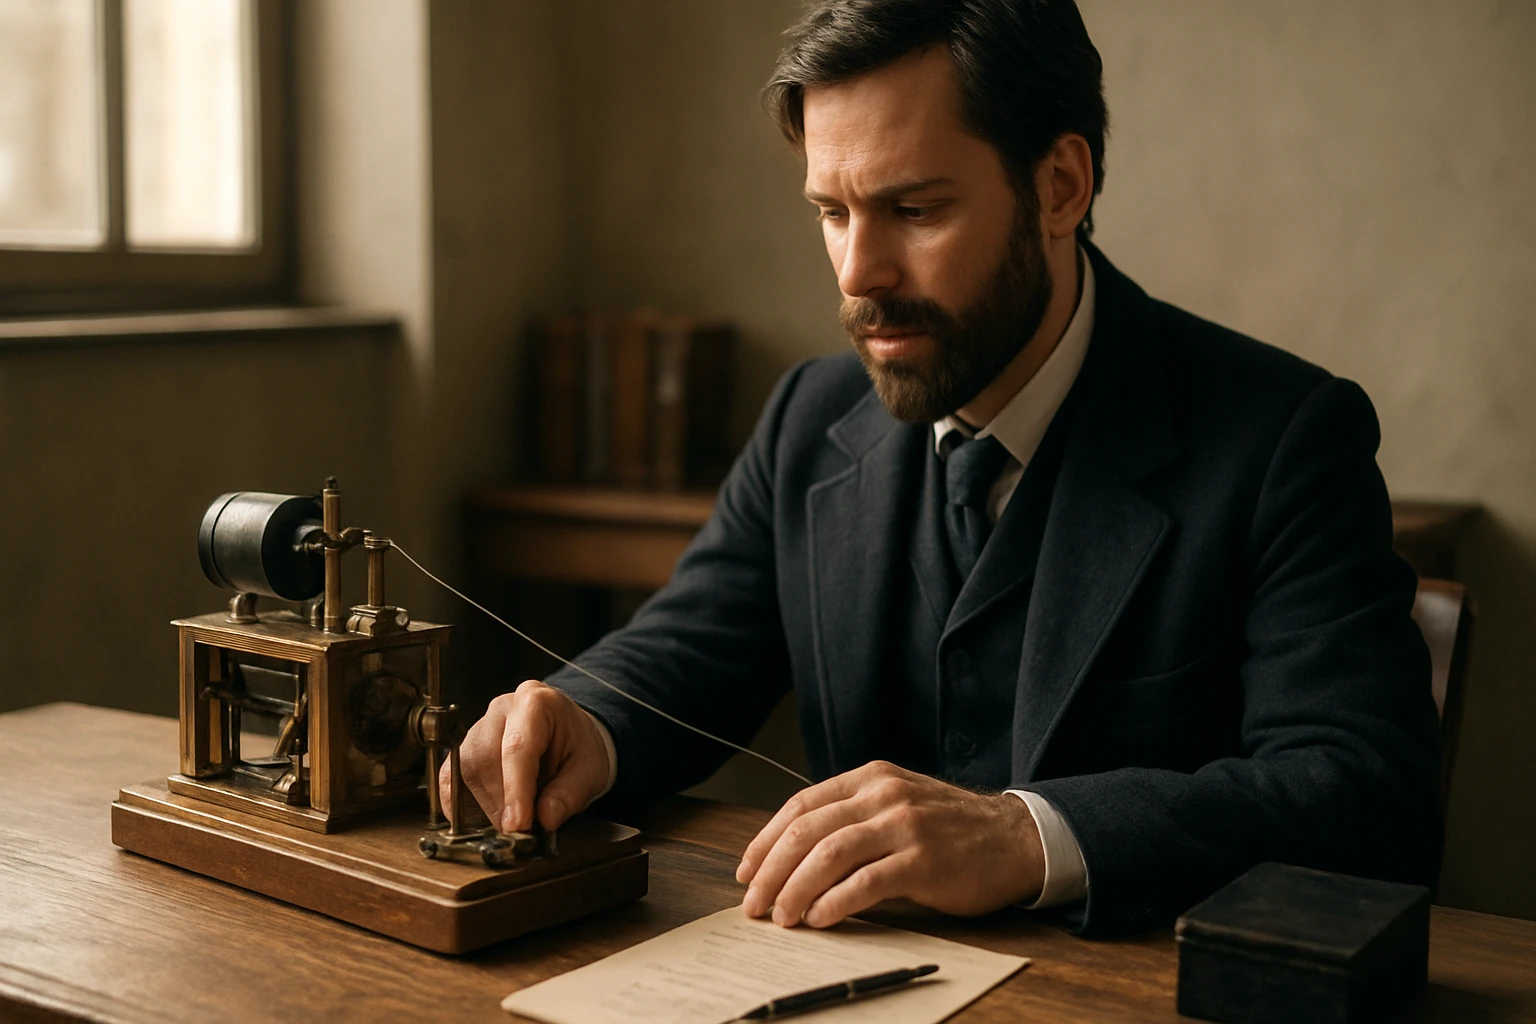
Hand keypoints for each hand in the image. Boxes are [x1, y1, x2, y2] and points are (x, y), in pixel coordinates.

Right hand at [443, 679, 611, 832]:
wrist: (571, 736)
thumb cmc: (579, 748)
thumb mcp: (591, 770)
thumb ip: (570, 794)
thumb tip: (546, 818)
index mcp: (536, 703)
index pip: (517, 747)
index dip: (515, 790)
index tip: (517, 824)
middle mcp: (502, 708)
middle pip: (485, 758)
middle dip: (500, 802)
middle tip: (520, 830)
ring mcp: (480, 725)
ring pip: (465, 769)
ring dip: (485, 805)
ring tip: (511, 821)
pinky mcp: (465, 746)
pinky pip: (450, 776)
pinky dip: (459, 803)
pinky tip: (479, 820)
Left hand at [735, 760, 1043, 927]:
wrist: (1015, 838)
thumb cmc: (950, 829)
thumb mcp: (897, 805)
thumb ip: (852, 818)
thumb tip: (793, 859)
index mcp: (870, 779)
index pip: (801, 805)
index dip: (766, 840)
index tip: (747, 871)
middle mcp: (883, 795)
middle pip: (807, 830)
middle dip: (772, 870)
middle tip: (753, 903)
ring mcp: (904, 825)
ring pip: (829, 854)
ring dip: (796, 889)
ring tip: (781, 917)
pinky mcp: (924, 860)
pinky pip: (866, 882)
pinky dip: (835, 902)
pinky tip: (819, 918)